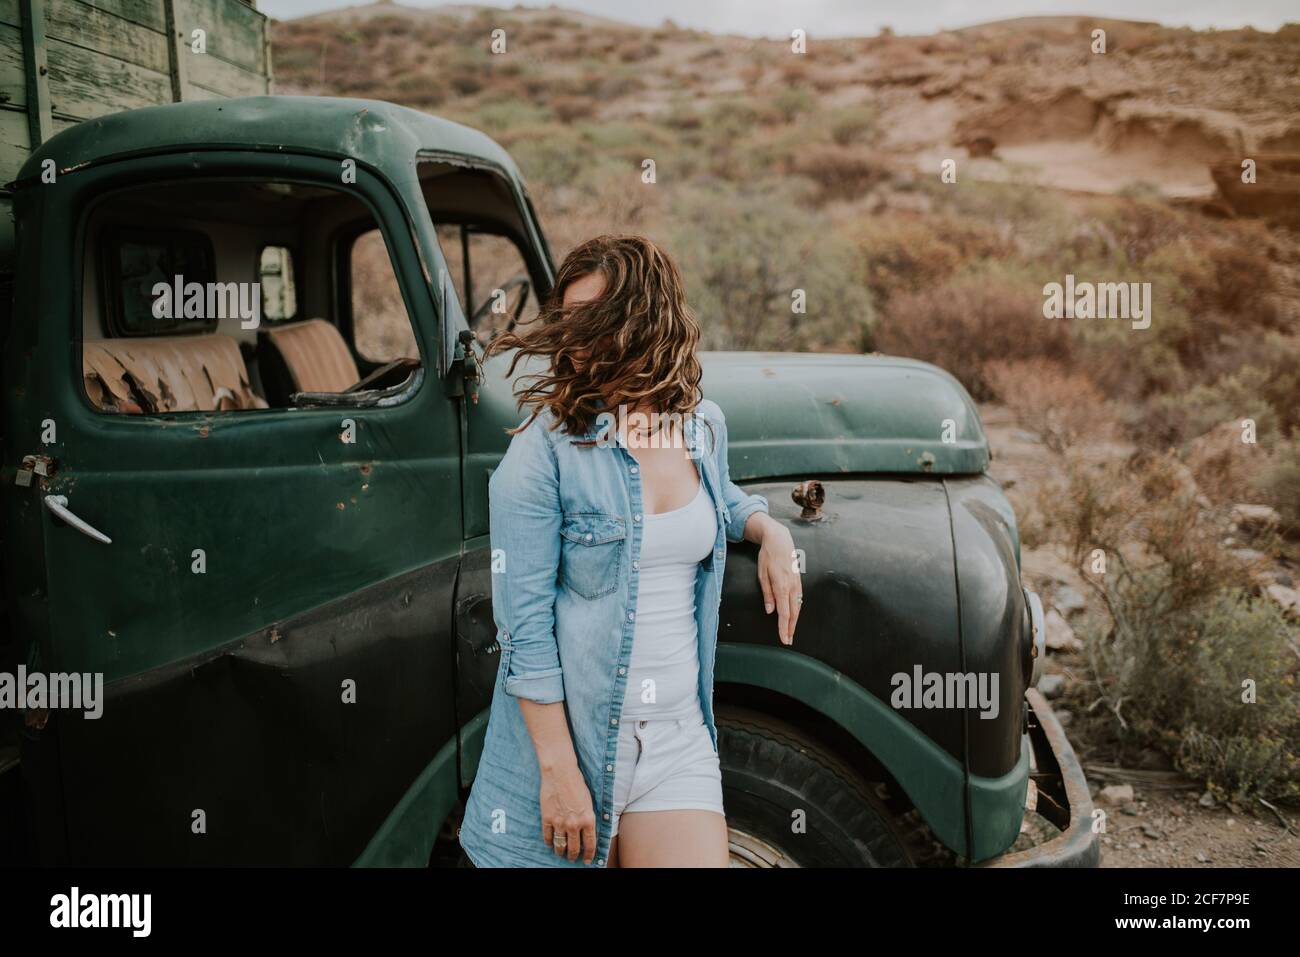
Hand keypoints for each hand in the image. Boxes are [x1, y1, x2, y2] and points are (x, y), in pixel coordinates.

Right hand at [539, 760, 596, 863]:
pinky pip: (548, 836)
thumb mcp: (589, 802)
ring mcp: (559, 823)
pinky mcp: (547, 818)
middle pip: (574, 848)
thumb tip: (586, 831)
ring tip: (561, 853)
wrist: (560, 772)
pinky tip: (550, 843)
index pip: (590, 844)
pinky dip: (549, 842)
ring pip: (560, 845)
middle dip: (574, 856)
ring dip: (561, 852)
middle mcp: (574, 824)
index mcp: (588, 820)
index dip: (589, 855)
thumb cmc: (577, 783)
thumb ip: (587, 818)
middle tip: (573, 858)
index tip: (587, 860)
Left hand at [754, 516, 800, 644]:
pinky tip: (793, 616)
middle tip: (788, 641)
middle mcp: (792, 587)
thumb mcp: (762, 574)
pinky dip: (796, 610)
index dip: (784, 628)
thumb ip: (767, 594)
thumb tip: (770, 611)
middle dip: (791, 628)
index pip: (784, 613)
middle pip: (794, 613)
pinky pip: (799, 599)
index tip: (783, 638)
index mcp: (782, 586)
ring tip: (790, 632)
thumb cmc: (768, 556)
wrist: (779, 540)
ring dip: (795, 621)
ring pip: (798, 607)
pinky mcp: (798, 581)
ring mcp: (797, 583)